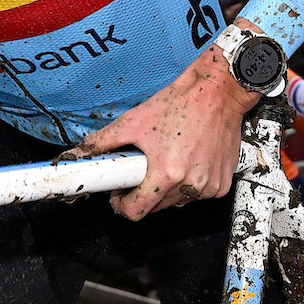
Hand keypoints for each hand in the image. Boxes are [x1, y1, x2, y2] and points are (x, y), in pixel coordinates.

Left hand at [69, 28, 260, 220]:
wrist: (218, 92)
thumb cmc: (182, 103)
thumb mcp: (135, 120)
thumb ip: (104, 141)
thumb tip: (81, 153)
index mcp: (167, 173)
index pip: (136, 212)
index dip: (122, 205)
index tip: (120, 195)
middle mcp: (190, 184)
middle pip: (155, 208)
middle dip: (143, 193)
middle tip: (142, 169)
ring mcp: (208, 186)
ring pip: (176, 202)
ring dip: (166, 189)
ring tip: (167, 160)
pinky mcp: (222, 184)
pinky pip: (198, 195)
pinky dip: (189, 184)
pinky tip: (187, 161)